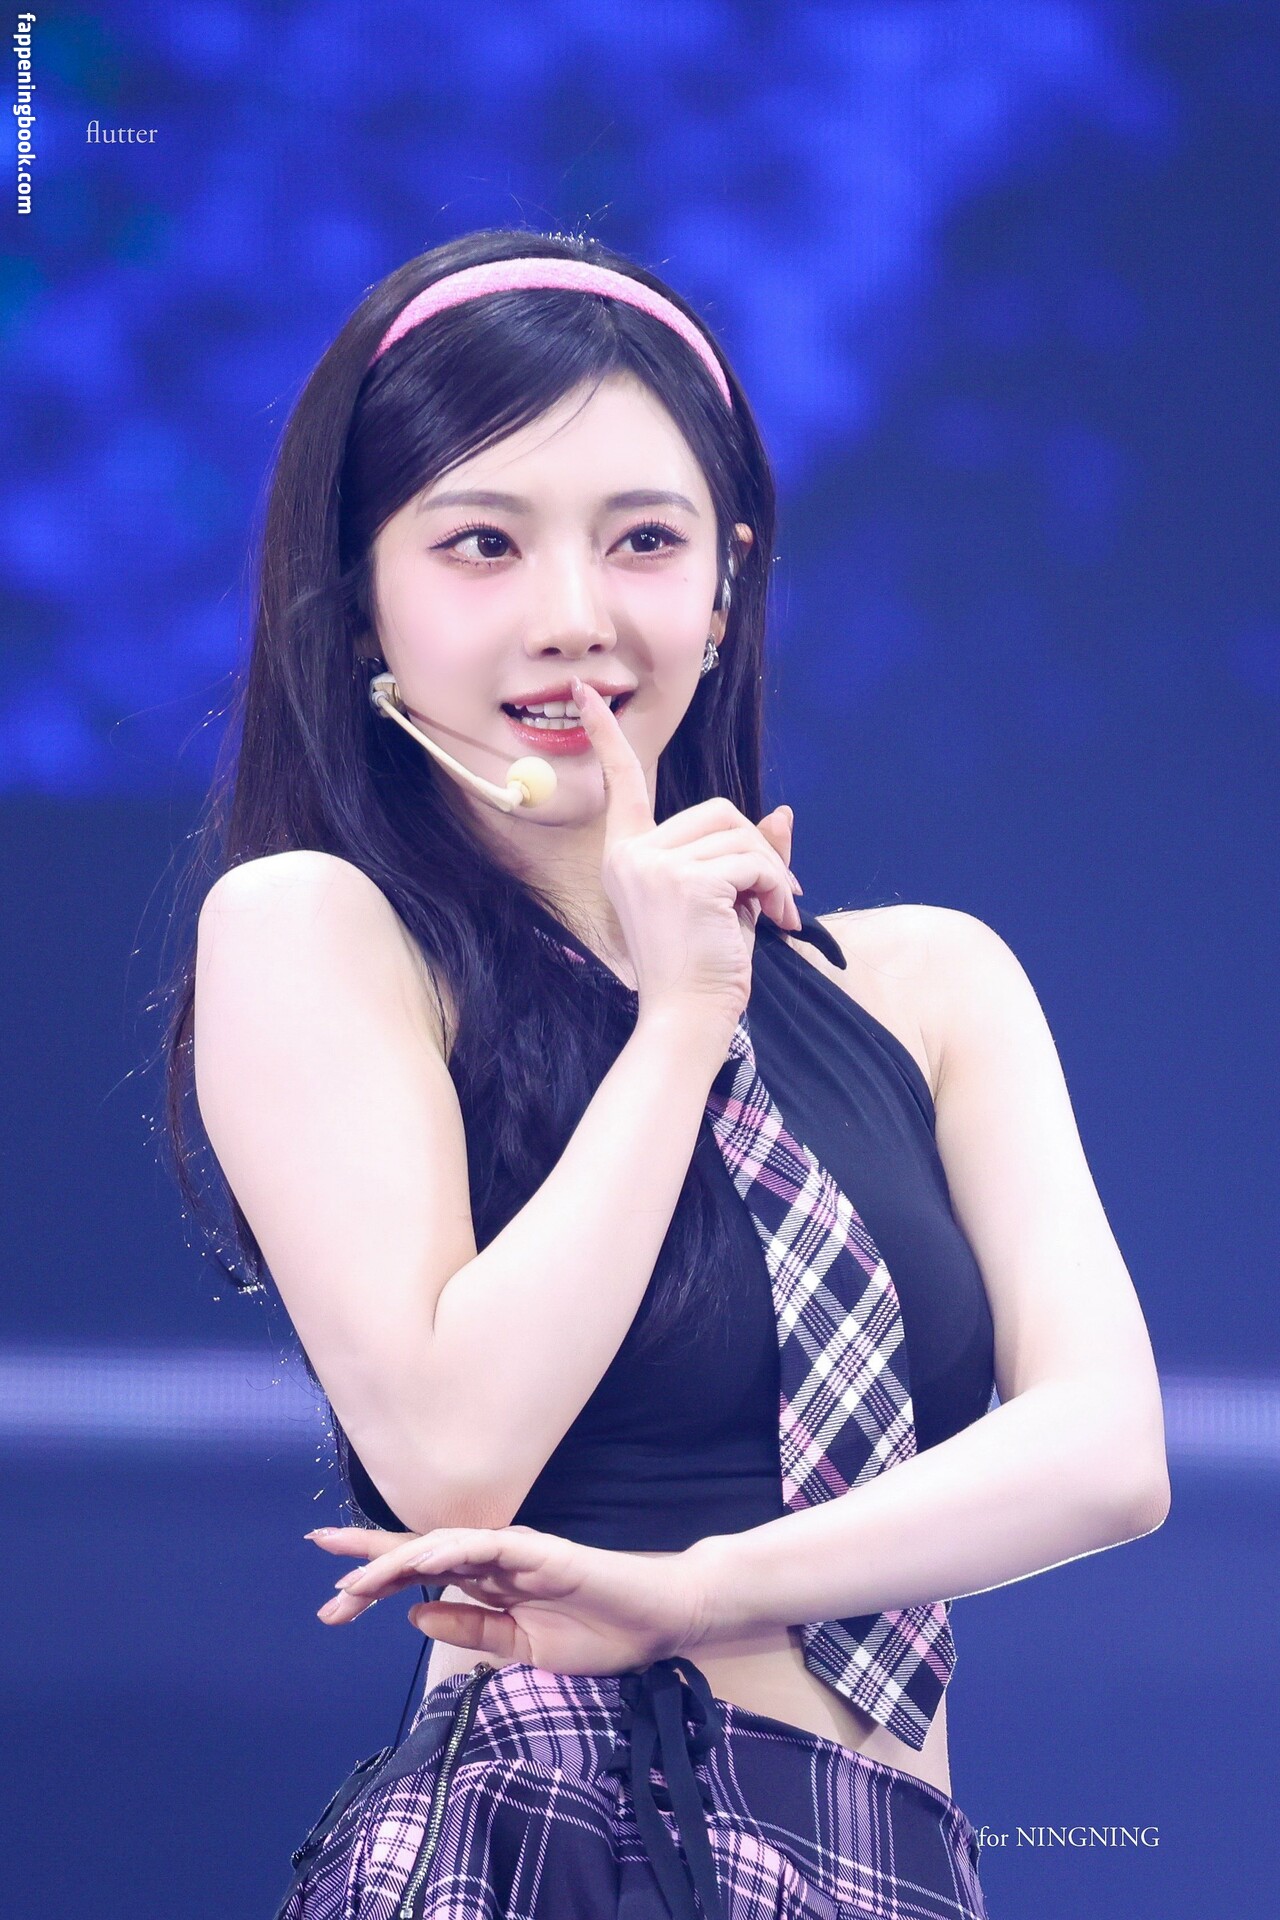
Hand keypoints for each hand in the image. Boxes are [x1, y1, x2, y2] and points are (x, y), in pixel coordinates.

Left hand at [306, 1524, 712, 1674]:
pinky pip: (488, 1546)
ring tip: (355, 1579)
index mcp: (486, 1585)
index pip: (420, 1577)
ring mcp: (514, 1551)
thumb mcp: (520, 1650)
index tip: (329, 1595)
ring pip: (442, 1547)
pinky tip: (421, 1560)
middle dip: (368, 1561)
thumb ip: (471, 1631)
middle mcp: (492, 1560)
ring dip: (398, 1561)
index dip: (375, 1579)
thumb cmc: (596, 1635)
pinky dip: (452, 1549)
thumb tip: (415, 1614)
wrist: (656, 1626)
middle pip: (418, 1555)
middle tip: (320, 1567)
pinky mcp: (541, 1550)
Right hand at [572, 676, 800, 1026]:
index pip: (622, 784)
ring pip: (742, 835)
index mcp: (627, 855)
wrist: (689, 1018)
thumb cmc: (703, 967)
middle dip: (757, 851)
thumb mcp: (725, 901)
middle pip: (718, 811)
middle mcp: (632, 854)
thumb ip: (745, 856)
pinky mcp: (684, 879)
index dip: (608, 738)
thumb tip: (782, 813)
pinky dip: (776, 887)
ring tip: (774, 916)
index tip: (588, 694)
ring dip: (773, 874)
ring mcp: (654, 865)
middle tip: (774, 898)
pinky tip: (775, 921)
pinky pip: (753, 860)